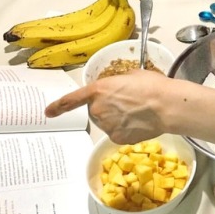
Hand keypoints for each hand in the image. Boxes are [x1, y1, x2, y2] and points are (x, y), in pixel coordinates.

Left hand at [45, 70, 168, 143]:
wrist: (166, 106)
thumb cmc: (152, 85)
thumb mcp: (132, 75)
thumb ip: (118, 82)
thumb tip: (119, 88)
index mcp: (99, 90)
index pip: (72, 100)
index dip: (58, 106)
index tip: (48, 113)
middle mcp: (97, 109)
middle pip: (95, 110)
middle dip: (107, 107)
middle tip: (128, 103)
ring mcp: (106, 125)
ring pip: (107, 122)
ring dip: (116, 118)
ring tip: (137, 112)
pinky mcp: (116, 138)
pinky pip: (117, 132)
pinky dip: (126, 129)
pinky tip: (139, 122)